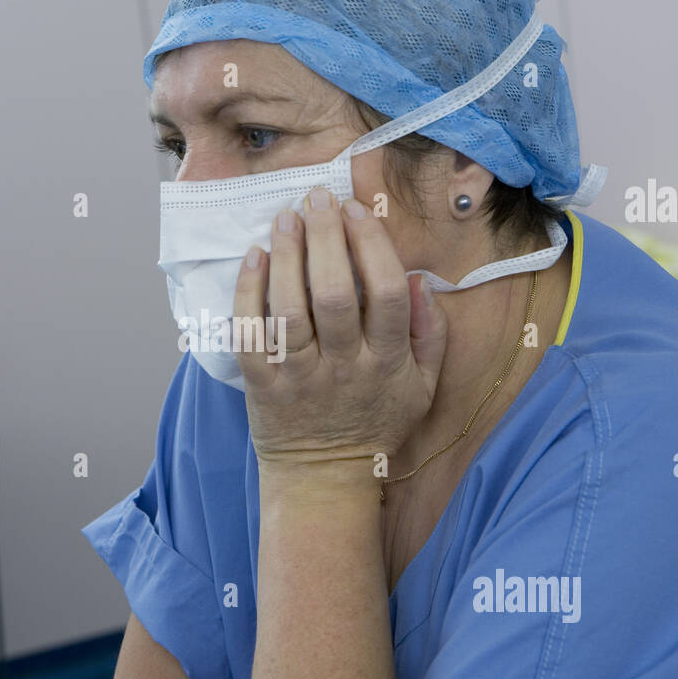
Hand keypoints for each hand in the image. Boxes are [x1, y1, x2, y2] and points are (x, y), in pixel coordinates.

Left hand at [233, 186, 448, 471]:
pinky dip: (249, 295)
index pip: (383, 294)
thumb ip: (429, 335)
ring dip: (287, 257)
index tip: (357, 211)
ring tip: (285, 218)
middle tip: (316, 199)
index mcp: (387, 363)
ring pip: (290, 311)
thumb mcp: (422, 388)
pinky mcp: (262, 387)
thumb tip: (420, 281)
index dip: (371, 246)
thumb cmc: (375, 424)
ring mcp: (299, 378)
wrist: (324, 479)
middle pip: (333, 294)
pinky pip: (251, 336)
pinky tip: (254, 259)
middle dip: (324, 238)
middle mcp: (344, 368)